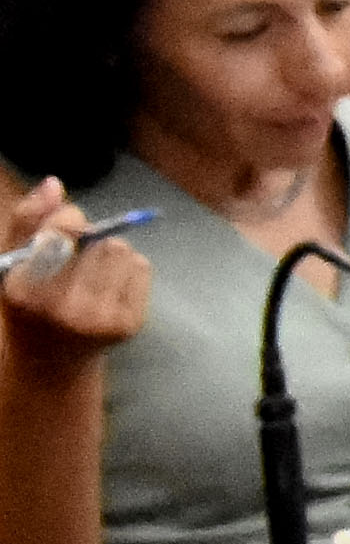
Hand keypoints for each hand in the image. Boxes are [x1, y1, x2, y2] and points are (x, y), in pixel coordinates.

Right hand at [0, 180, 146, 365]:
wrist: (53, 360)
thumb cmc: (28, 302)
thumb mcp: (11, 261)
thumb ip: (26, 220)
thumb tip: (54, 183)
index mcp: (26, 290)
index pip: (61, 235)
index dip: (68, 219)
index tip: (66, 222)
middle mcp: (65, 308)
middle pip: (99, 240)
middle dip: (89, 237)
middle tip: (75, 254)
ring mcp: (101, 319)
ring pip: (122, 251)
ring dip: (109, 250)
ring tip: (90, 270)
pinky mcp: (130, 325)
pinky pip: (141, 268)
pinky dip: (127, 267)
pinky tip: (107, 284)